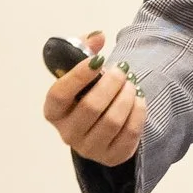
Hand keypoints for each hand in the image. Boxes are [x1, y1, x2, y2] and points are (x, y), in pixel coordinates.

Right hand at [43, 30, 145, 166]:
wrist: (106, 122)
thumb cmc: (90, 93)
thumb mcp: (83, 71)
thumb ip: (85, 49)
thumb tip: (98, 36)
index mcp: (53, 112)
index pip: (58, 95)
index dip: (77, 77)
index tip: (97, 61)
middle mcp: (67, 133)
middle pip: (90, 108)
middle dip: (111, 84)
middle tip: (122, 70)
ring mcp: (89, 148)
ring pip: (112, 121)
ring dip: (126, 97)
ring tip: (132, 84)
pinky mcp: (112, 156)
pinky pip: (129, 133)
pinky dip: (138, 112)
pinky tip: (139, 99)